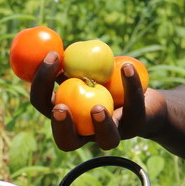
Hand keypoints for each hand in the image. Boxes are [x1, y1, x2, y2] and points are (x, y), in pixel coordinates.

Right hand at [30, 52, 165, 150]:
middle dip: (61, 126)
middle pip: (67, 142)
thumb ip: (68, 65)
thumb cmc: (105, 79)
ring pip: (106, 140)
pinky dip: (131, 85)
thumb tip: (48, 43)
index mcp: (67, 116)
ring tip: (97, 107)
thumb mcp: (83, 70)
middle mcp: (87, 133)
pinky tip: (127, 67)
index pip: (44, 105)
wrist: (142, 94)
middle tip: (60, 107)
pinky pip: (134, 107)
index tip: (51, 58)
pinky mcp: (137, 125)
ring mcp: (113, 133)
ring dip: (101, 124)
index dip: (41, 84)